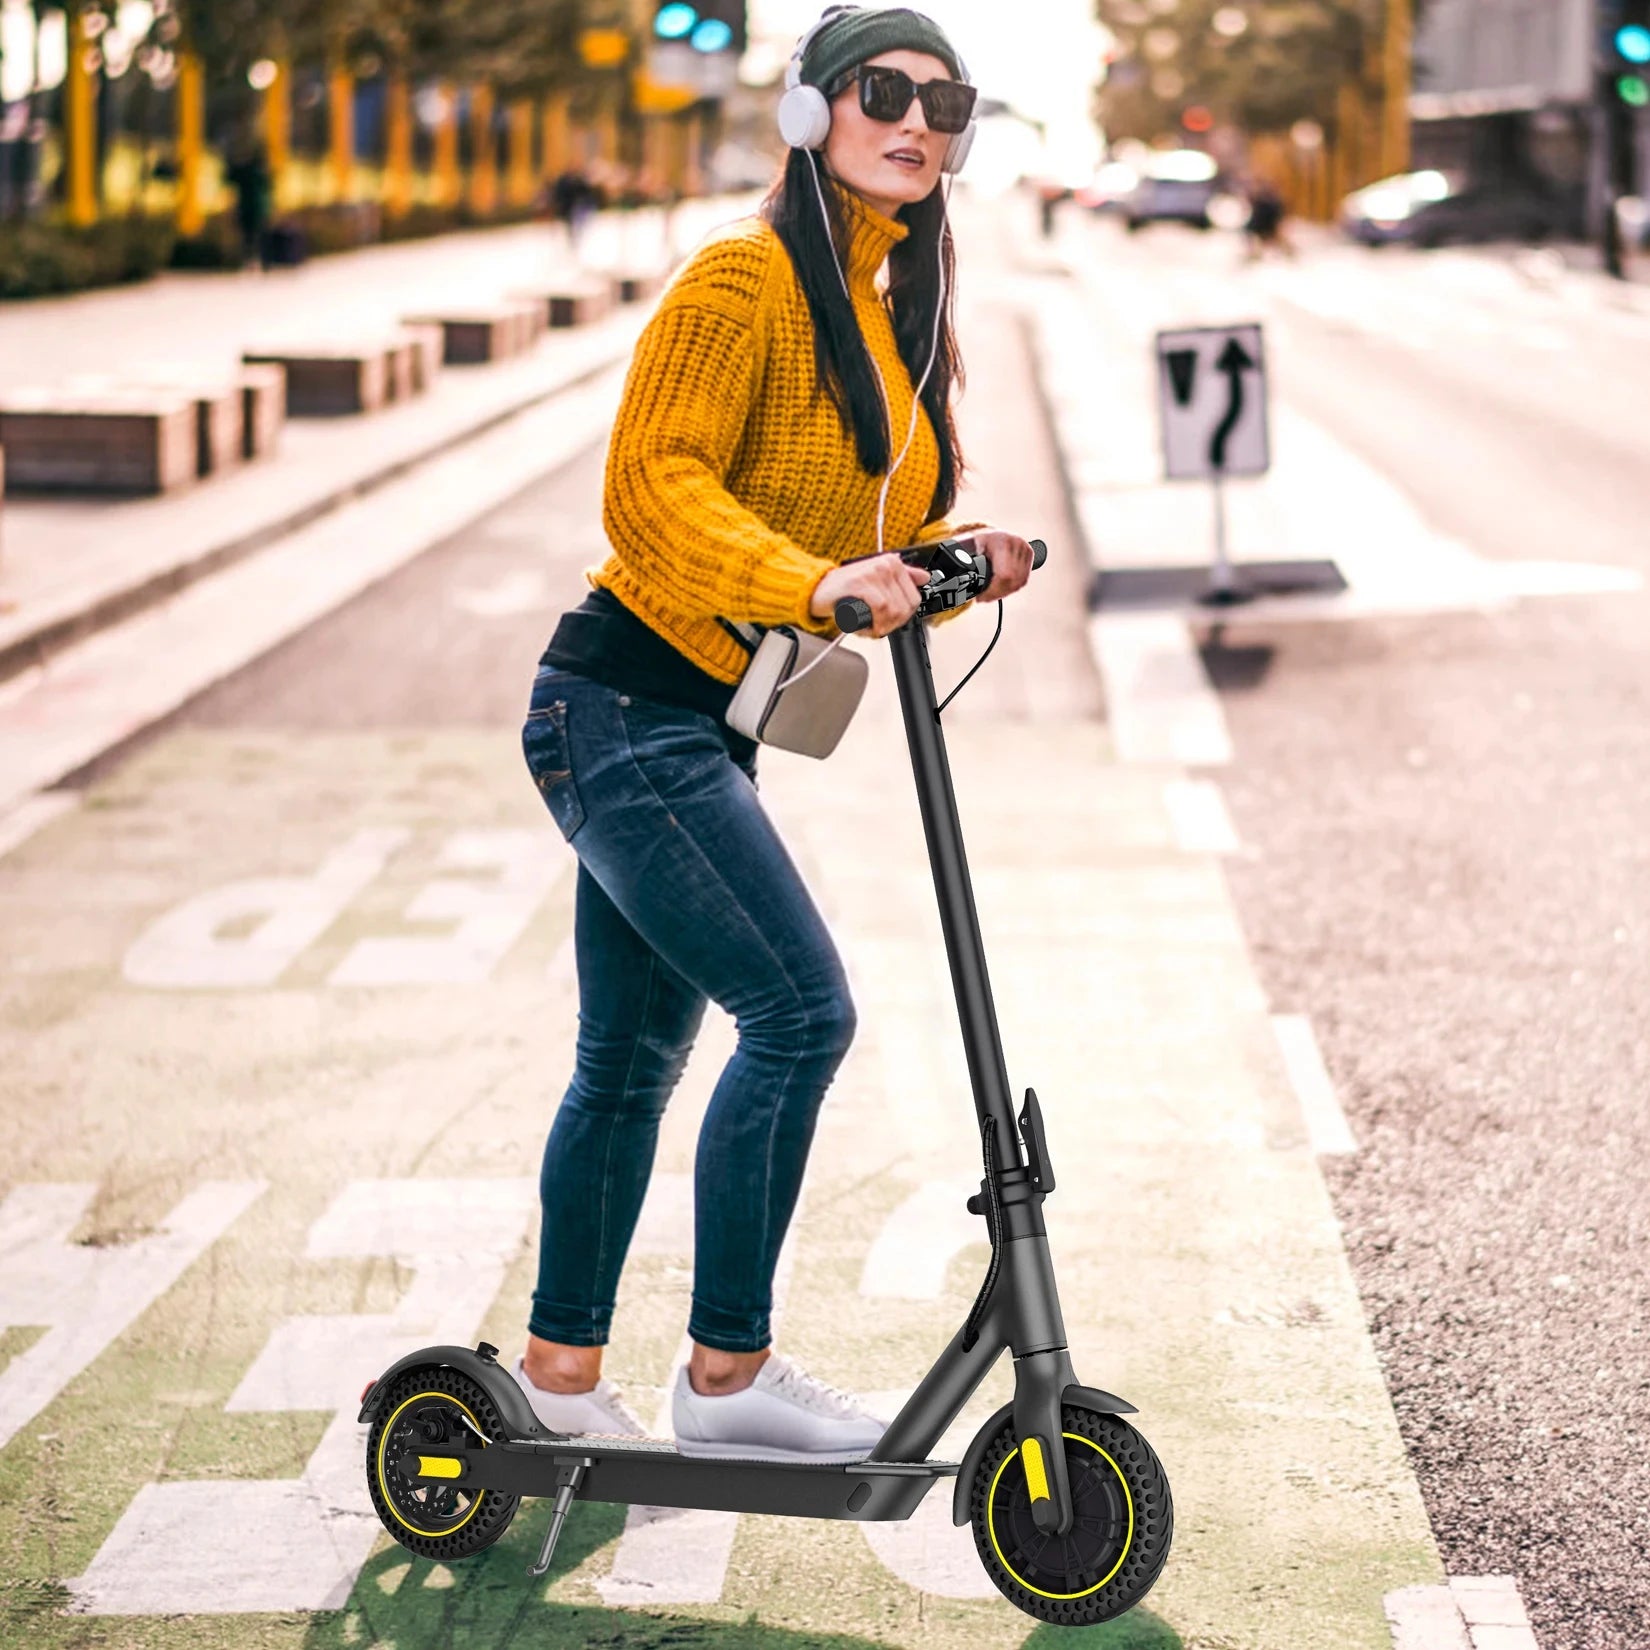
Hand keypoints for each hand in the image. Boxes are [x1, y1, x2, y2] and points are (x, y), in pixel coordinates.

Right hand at [810, 554, 931, 638]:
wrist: (819, 589)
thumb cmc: (847, 588)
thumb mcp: (877, 580)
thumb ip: (902, 576)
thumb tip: (925, 577)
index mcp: (893, 562)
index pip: (914, 598)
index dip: (904, 617)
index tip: (891, 622)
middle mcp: (886, 564)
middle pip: (905, 607)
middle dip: (893, 624)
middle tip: (879, 627)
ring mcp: (874, 572)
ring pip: (894, 610)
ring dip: (883, 626)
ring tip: (870, 627)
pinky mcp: (862, 583)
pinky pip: (881, 608)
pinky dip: (874, 623)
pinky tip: (866, 626)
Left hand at [963, 530, 1037, 602]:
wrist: (993, 532)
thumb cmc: (978, 541)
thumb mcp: (968, 548)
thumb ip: (962, 560)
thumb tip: (953, 575)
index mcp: (1001, 541)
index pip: (1004, 575)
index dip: (993, 590)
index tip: (980, 597)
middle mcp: (1016, 543)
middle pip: (1011, 580)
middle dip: (996, 594)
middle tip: (983, 598)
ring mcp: (1024, 549)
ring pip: (1018, 582)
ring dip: (1003, 593)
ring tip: (990, 596)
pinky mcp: (1029, 555)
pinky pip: (1023, 579)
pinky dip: (1011, 588)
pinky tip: (1001, 591)